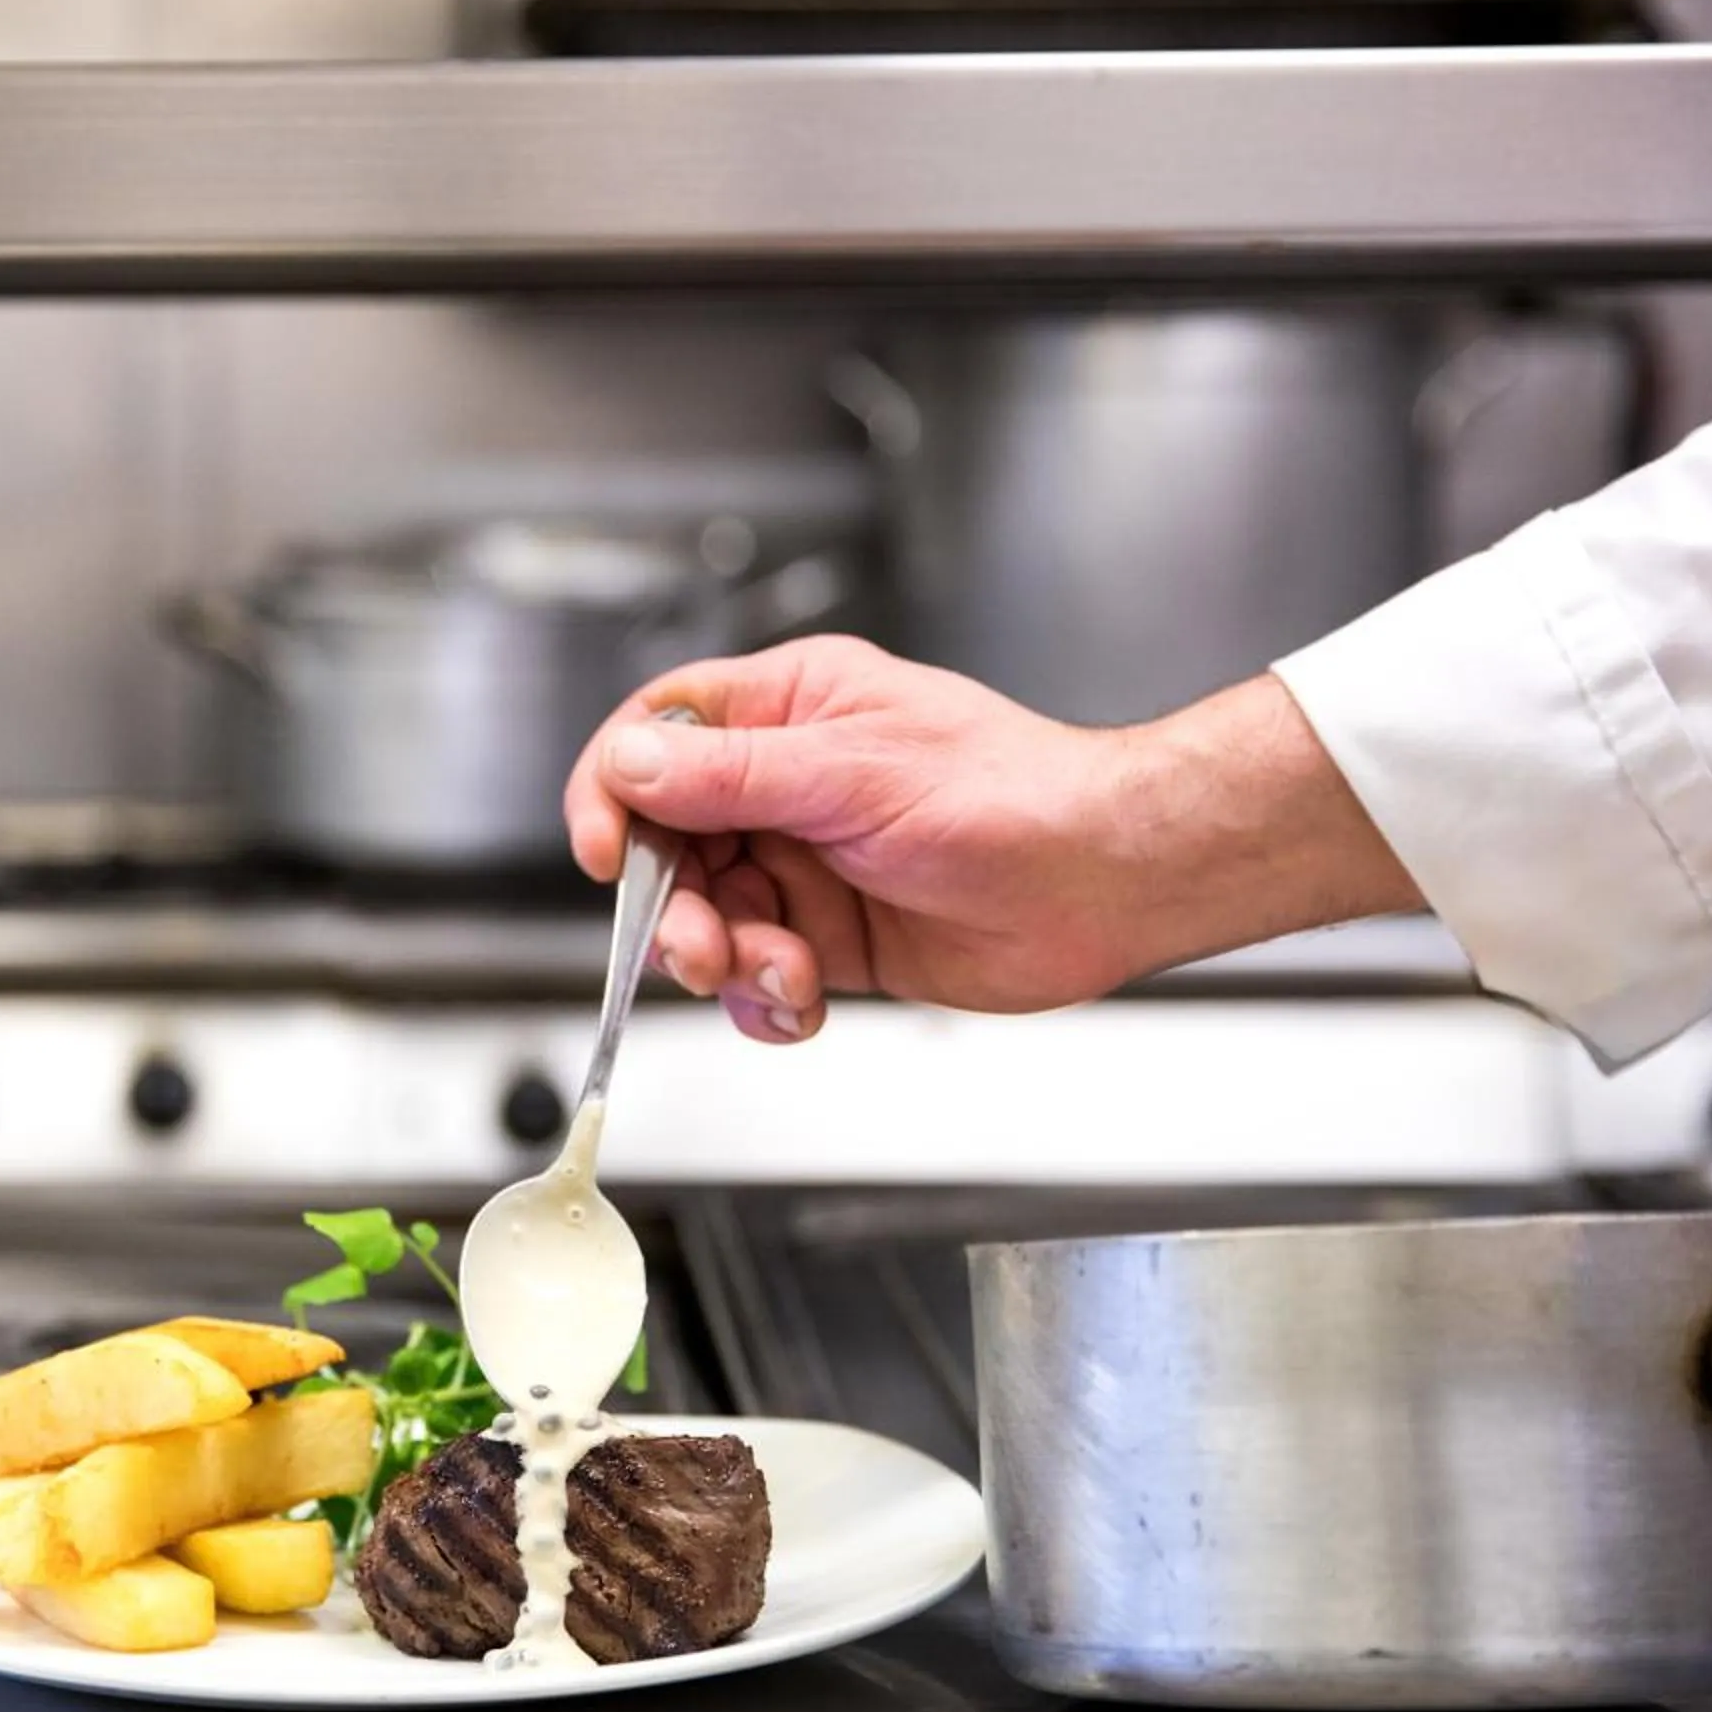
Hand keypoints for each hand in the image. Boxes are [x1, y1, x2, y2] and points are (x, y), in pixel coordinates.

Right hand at [562, 637, 1421, 1043]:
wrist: (1104, 883)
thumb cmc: (1010, 797)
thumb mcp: (852, 773)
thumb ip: (729, 776)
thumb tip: (630, 765)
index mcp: (788, 709)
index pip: (658, 735)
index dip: (615, 792)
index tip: (608, 854)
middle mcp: (787, 783)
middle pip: (668, 843)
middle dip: (672, 905)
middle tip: (698, 946)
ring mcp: (806, 863)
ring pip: (706, 918)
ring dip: (725, 960)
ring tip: (779, 974)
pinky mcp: (830, 936)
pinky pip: (756, 974)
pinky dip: (765, 1000)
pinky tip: (803, 1002)